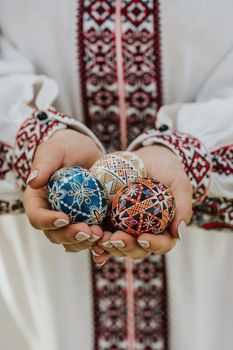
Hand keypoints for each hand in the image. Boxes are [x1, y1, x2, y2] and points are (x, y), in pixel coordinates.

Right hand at [24, 129, 103, 251]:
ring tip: (100, 235)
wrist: (88, 153)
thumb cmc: (67, 148)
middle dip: (70, 236)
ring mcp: (71, 221)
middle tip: (87, 232)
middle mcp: (52, 215)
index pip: (37, 216)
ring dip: (85, 242)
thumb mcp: (55, 149)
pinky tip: (108, 241)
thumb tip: (33, 182)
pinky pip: (91, 238)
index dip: (47, 221)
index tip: (63, 218)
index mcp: (38, 201)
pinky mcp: (89, 223)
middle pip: (55, 234)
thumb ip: (44, 163)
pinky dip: (99, 243)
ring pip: (73, 241)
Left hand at [92, 145, 192, 262]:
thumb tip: (179, 234)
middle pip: (136, 249)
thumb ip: (183, 207)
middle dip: (125, 247)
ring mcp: (125, 228)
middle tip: (115, 239)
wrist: (149, 159)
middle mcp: (143, 233)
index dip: (153, 245)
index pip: (161, 244)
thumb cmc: (168, 171)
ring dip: (107, 246)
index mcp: (163, 230)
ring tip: (100, 238)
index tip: (143, 238)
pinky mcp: (109, 219)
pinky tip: (89, 237)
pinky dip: (95, 239)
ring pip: (116, 245)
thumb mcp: (180, 184)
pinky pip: (101, 232)